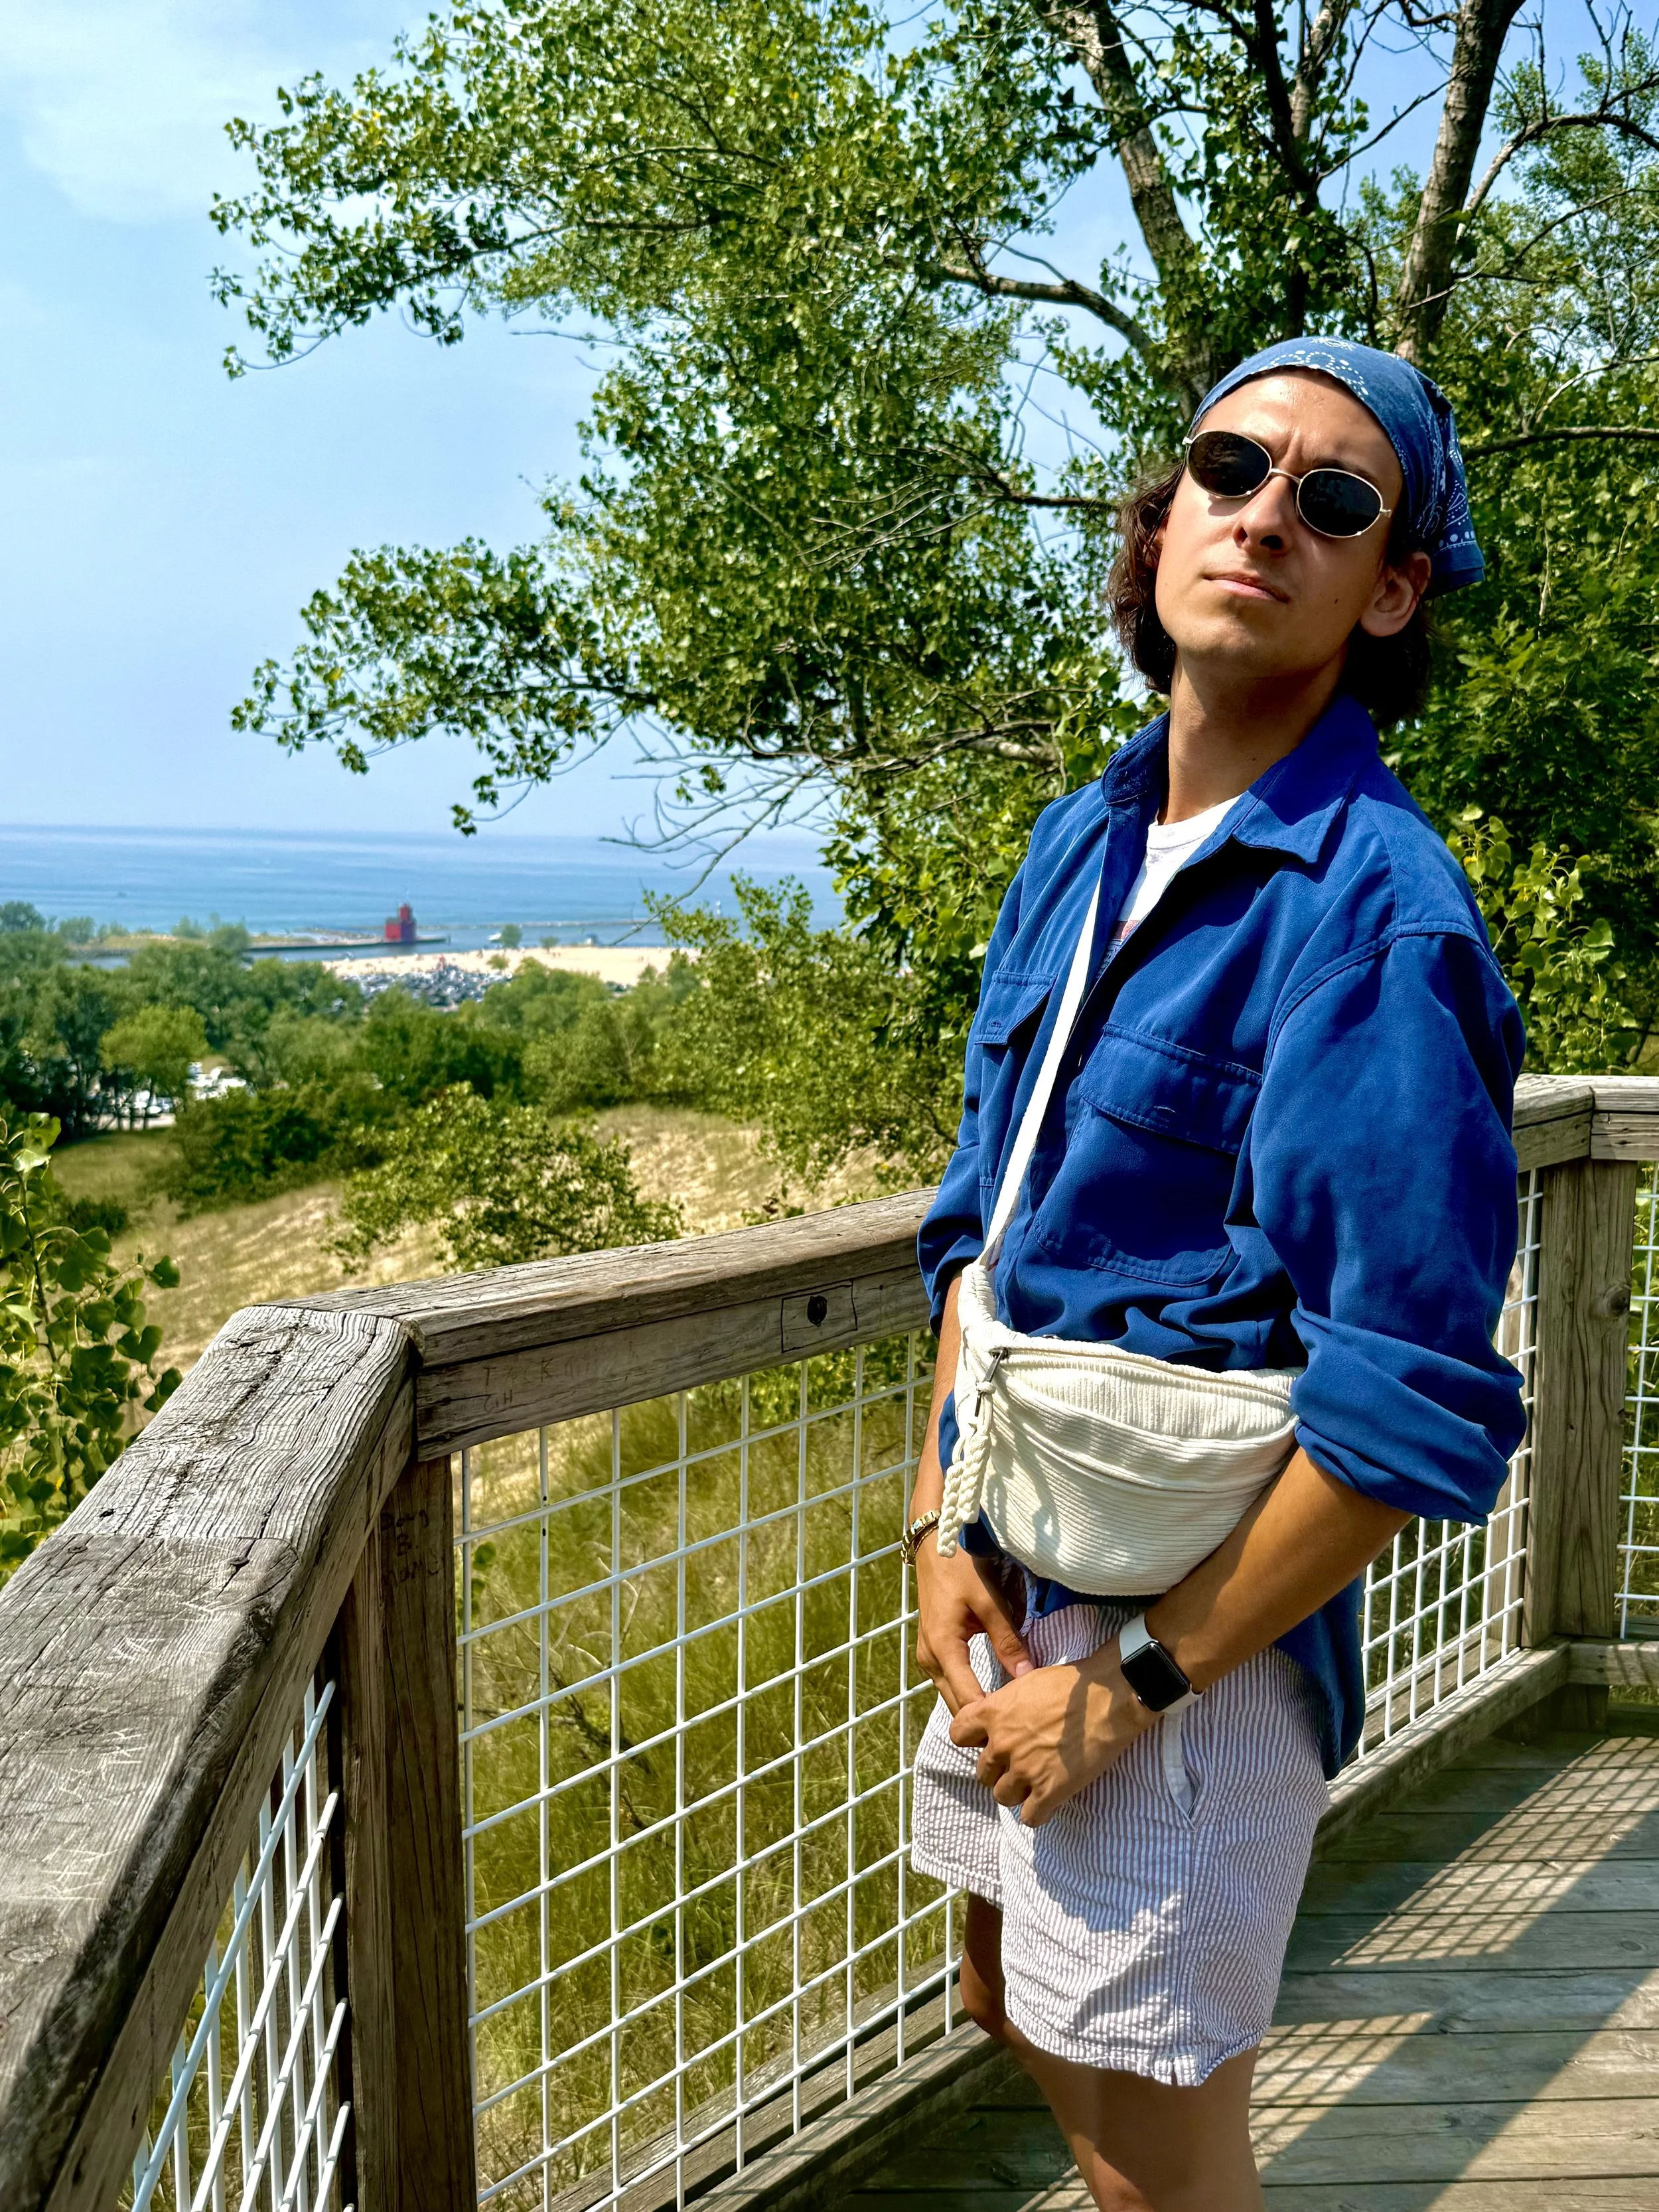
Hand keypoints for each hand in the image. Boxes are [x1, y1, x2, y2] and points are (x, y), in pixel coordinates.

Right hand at [914, 1533, 1032, 1713]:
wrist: (934, 1546)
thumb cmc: (962, 1569)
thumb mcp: (989, 1602)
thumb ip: (1008, 1641)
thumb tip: (1027, 1676)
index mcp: (943, 1648)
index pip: (968, 1698)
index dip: (990, 1718)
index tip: (1017, 1729)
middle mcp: (930, 1659)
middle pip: (956, 1704)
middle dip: (981, 1722)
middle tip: (1015, 1735)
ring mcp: (927, 1656)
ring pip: (950, 1696)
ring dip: (972, 1711)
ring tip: (1005, 1722)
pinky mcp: (931, 1651)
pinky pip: (948, 1682)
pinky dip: (965, 1694)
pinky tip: (988, 1698)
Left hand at [948, 1639, 1156, 1825]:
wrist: (1107, 1697)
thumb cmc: (1071, 1684)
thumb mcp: (1026, 1682)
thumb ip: (1005, 1704)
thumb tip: (996, 1715)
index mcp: (993, 1713)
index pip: (958, 1734)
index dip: (973, 1739)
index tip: (988, 1740)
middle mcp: (1002, 1744)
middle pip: (982, 1773)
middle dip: (998, 1770)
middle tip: (1019, 1764)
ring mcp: (1025, 1769)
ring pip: (1002, 1796)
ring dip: (1016, 1792)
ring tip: (1033, 1782)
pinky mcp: (1050, 1790)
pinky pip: (1030, 1817)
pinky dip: (1037, 1812)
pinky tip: (1049, 1800)